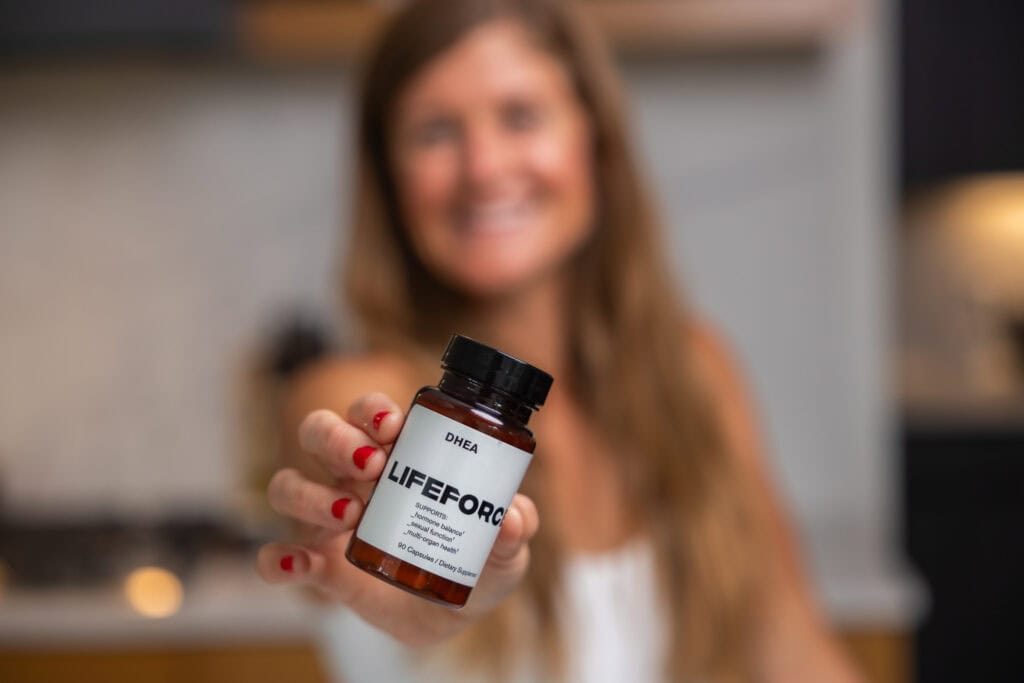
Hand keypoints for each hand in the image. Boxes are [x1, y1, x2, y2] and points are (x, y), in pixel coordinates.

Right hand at [256, 393, 539, 645]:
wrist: (450, 616)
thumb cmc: (473, 562)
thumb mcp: (503, 548)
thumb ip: (515, 530)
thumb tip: (513, 520)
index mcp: (399, 456)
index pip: (371, 413)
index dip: (372, 409)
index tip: (392, 426)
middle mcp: (354, 477)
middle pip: (319, 432)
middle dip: (336, 439)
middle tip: (371, 466)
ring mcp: (328, 519)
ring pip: (288, 483)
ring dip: (309, 493)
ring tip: (349, 517)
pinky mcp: (315, 564)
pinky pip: (274, 554)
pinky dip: (276, 557)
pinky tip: (301, 565)